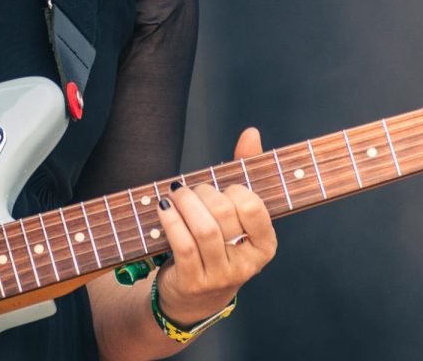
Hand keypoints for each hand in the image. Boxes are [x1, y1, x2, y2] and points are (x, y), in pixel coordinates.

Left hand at [153, 127, 277, 326]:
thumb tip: (251, 133)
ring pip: (204, 229)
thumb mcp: (234, 213)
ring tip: (175, 194)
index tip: (221, 187)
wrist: (193, 296)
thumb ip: (244, 172)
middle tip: (190, 190)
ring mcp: (221, 277)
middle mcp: (247, 265)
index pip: (253, 206)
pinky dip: (170, 220)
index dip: (233, 189)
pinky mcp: (194, 282)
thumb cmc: (217, 243)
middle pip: (224, 213)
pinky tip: (163, 207)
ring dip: (184, 202)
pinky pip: (183, 245)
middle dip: (202, 192)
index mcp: (265, 246)